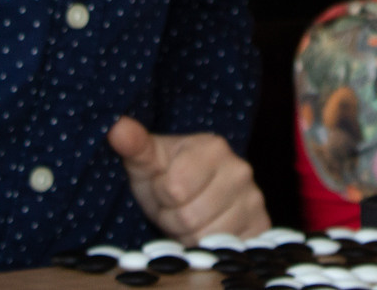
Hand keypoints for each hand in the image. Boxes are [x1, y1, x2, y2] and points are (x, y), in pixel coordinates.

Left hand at [108, 117, 268, 240]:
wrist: (198, 195)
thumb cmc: (168, 176)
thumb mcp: (148, 162)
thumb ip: (135, 146)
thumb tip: (117, 127)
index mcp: (213, 147)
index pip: (174, 188)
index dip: (161, 194)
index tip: (164, 187)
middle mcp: (240, 170)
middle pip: (188, 216)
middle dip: (173, 218)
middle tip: (176, 207)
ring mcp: (253, 199)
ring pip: (205, 237)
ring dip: (189, 235)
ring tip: (191, 218)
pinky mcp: (259, 226)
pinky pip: (225, 250)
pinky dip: (209, 247)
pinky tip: (208, 229)